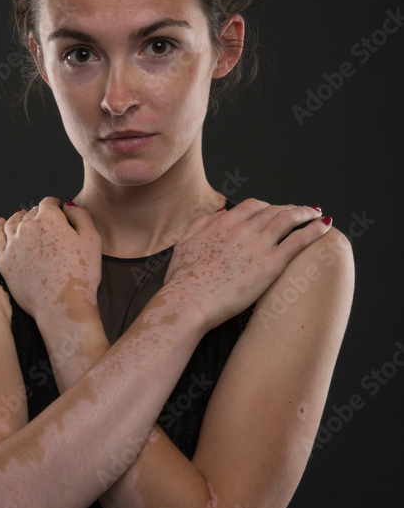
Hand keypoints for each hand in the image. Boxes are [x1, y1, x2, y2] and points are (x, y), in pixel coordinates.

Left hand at [0, 197, 102, 324]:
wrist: (62, 305)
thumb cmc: (82, 274)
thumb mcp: (93, 239)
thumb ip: (81, 215)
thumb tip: (66, 206)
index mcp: (49, 219)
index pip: (48, 203)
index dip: (54, 205)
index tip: (58, 209)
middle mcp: (27, 227)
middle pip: (31, 213)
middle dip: (39, 214)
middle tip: (46, 223)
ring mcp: (13, 244)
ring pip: (12, 223)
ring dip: (19, 218)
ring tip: (22, 217)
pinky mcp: (4, 261)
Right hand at [161, 199, 330, 328]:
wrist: (188, 302)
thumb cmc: (182, 281)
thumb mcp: (184, 243)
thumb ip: (202, 224)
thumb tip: (220, 214)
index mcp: (222, 223)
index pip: (252, 206)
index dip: (267, 206)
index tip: (274, 211)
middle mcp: (243, 229)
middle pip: (273, 210)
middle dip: (289, 208)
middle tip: (300, 212)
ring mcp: (258, 245)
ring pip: (288, 219)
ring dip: (305, 213)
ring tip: (316, 215)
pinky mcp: (271, 264)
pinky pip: (299, 240)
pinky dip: (314, 230)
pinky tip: (324, 227)